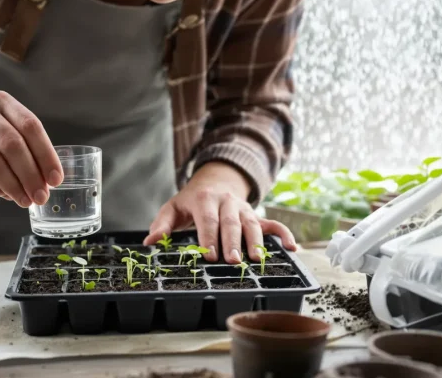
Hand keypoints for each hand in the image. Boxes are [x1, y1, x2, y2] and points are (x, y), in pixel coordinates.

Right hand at [0, 91, 63, 207]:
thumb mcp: (8, 122)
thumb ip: (28, 146)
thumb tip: (46, 181)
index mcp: (2, 101)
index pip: (30, 126)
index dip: (46, 155)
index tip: (56, 179)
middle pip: (12, 146)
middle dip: (31, 175)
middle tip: (41, 196)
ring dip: (14, 187)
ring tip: (26, 201)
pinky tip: (5, 195)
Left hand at [143, 162, 295, 262]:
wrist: (215, 180)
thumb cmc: (190, 201)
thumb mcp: (173, 208)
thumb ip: (161, 225)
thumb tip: (150, 243)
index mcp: (204, 199)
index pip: (207, 219)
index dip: (209, 237)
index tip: (209, 255)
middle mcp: (226, 202)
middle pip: (231, 222)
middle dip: (233, 242)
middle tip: (233, 261)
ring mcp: (243, 208)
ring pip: (252, 223)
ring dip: (255, 241)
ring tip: (256, 260)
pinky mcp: (256, 214)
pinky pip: (272, 223)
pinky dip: (284, 233)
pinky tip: (292, 247)